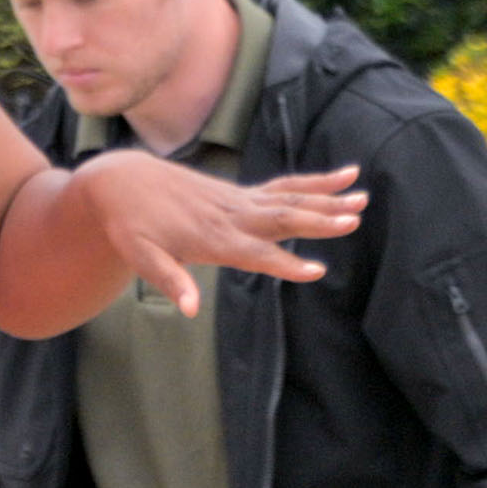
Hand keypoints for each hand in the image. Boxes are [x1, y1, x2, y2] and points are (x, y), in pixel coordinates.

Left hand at [81, 154, 366, 317]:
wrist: (123, 182)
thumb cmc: (131, 225)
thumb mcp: (139, 256)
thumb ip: (169, 280)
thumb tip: (189, 310)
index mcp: (211, 238)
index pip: (254, 254)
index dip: (284, 264)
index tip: (315, 270)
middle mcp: (231, 216)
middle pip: (283, 220)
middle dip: (318, 221)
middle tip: (354, 220)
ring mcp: (240, 201)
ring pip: (291, 199)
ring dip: (327, 199)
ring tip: (363, 199)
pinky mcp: (243, 193)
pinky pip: (286, 186)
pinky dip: (315, 182)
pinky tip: (345, 177)